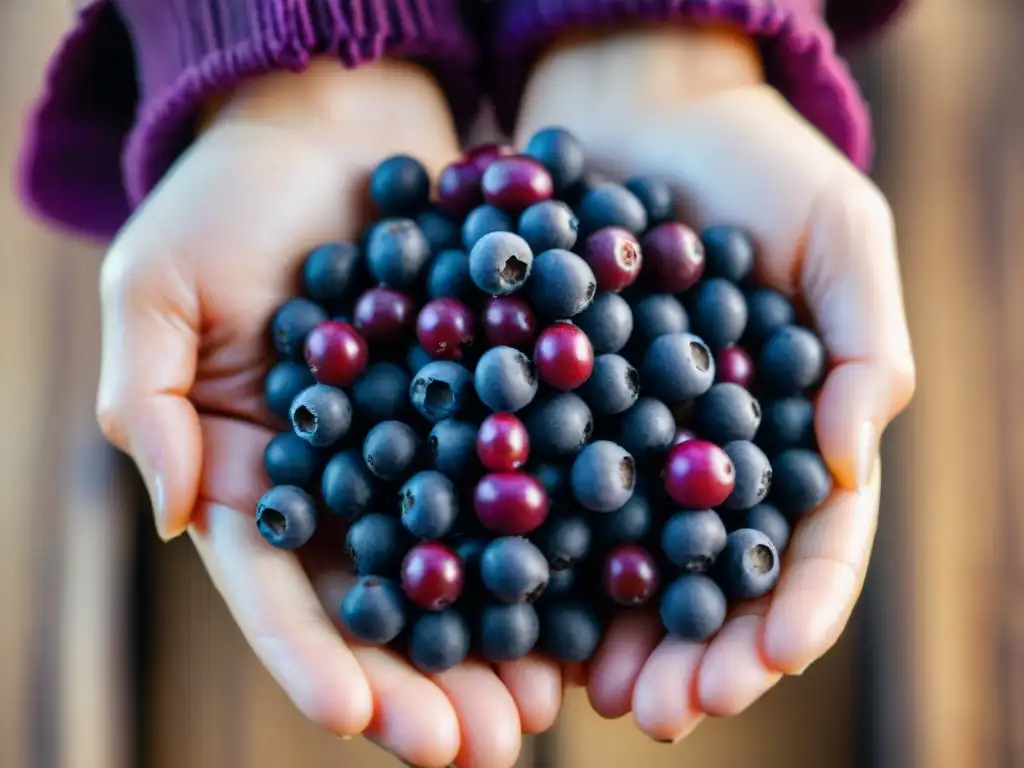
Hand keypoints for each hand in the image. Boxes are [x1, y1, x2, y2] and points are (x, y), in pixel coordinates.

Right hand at [97, 60, 560, 767]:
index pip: (280, 588)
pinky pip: (528, 480)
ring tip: (541, 706)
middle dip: (425, 680)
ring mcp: (429, 448)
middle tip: (478, 745)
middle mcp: (351, 482)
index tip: (355, 716)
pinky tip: (594, 597)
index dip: (313, 655)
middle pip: (385, 604)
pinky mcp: (497, 403)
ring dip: (502, 640)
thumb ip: (150, 402)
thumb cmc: (230, 199)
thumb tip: (176, 517)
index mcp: (261, 476)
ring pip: (466, 567)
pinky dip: (556, 541)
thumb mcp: (156, 286)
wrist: (336, 129)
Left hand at [516, 26, 915, 741]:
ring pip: (619, 560)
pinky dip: (529, 552)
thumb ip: (860, 346)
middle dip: (691, 653)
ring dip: (607, 635)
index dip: (793, 610)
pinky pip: (535, 492)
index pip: (806, 544)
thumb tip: (848, 466)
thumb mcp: (839, 235)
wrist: (637, 108)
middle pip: (704, 578)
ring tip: (590, 694)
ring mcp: (618, 444)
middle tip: (661, 711)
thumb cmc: (755, 164)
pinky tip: (510, 606)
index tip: (766, 663)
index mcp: (784, 433)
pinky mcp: (541, 413)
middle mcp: (698, 457)